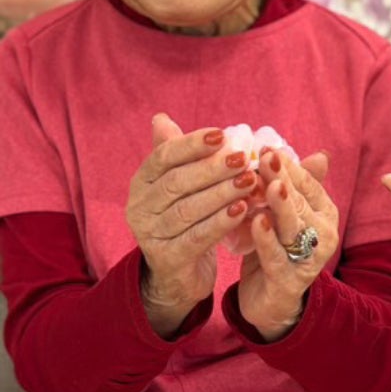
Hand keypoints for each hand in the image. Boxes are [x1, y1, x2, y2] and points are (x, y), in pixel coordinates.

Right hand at [127, 113, 261, 335]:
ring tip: (249, 181)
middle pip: (176, 182)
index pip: (163, 157)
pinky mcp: (167, 259)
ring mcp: (150, 235)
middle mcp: (140, 207)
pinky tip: (242, 210)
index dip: (192, 144)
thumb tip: (160, 117)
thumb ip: (175, 154)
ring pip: (187, 210)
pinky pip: (196, 237)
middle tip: (243, 158)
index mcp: (142, 182)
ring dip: (221, 194)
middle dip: (212, 168)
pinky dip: (220, 222)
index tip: (222, 135)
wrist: (178, 273)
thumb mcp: (179, 186)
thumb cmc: (185, 218)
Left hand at [236, 150, 339, 340]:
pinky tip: (256, 222)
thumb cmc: (279, 247)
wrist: (271, 301)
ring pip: (293, 227)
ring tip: (270, 186)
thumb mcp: (287, 213)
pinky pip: (277, 258)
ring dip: (281, 206)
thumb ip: (298, 184)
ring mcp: (309, 259)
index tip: (266, 147)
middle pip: (301, 202)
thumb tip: (321, 153)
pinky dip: (266, 240)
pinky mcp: (290, 281)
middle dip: (282, 178)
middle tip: (266, 158)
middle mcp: (323, 234)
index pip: (308, 184)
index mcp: (325, 213)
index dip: (289, 166)